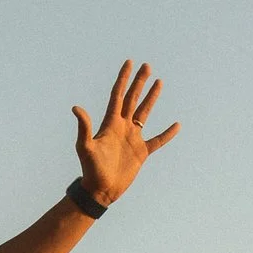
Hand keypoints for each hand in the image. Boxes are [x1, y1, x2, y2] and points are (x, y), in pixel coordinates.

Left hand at [72, 62, 180, 207]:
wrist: (100, 190)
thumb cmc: (90, 169)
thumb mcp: (85, 147)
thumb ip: (84, 127)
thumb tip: (76, 108)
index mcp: (110, 123)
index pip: (118, 95)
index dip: (123, 79)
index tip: (129, 63)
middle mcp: (122, 127)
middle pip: (132, 99)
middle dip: (139, 82)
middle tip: (147, 66)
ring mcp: (133, 138)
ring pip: (144, 113)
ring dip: (151, 98)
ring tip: (159, 82)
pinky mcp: (141, 152)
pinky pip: (157, 140)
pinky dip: (167, 133)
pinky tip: (177, 125)